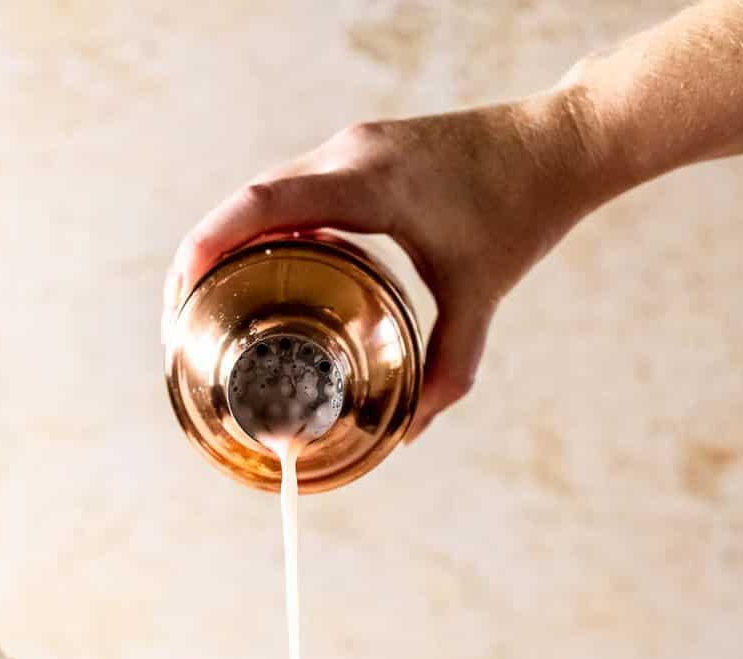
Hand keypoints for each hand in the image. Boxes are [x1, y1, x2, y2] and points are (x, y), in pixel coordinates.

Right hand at [164, 94, 596, 436]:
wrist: (560, 142)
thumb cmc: (522, 211)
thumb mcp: (482, 296)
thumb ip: (450, 370)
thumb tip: (411, 430)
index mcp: (371, 183)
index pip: (267, 202)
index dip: (214, 240)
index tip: (182, 284)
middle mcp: (352, 154)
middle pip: (251, 197)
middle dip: (206, 250)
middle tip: (182, 311)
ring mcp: (355, 147)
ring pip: (270, 190)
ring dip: (233, 237)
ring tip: (207, 295)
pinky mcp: (364, 151)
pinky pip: (296, 188)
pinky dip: (268, 226)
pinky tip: (264, 269)